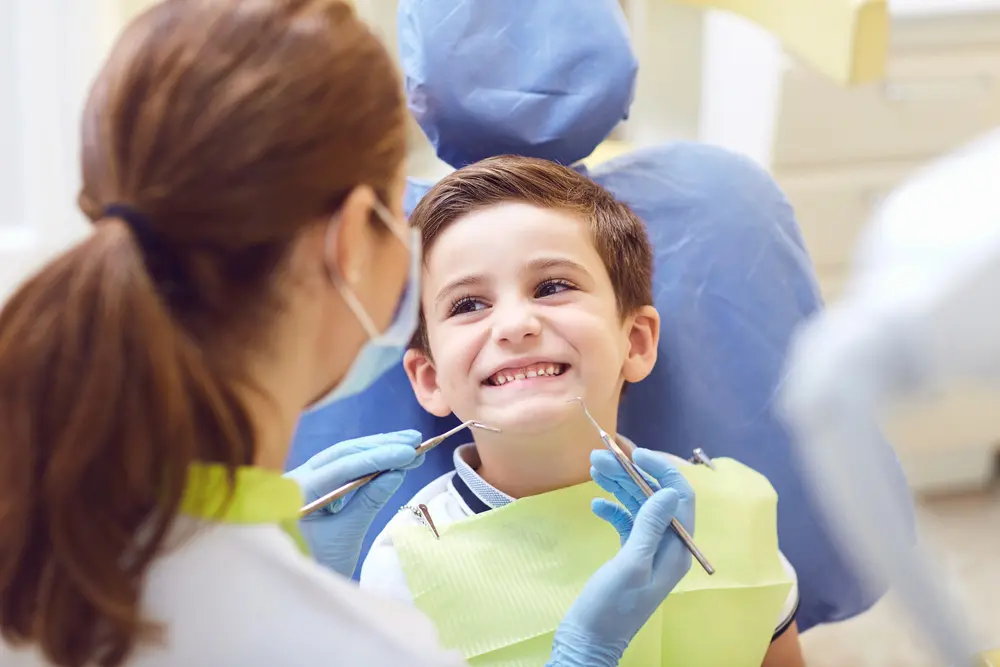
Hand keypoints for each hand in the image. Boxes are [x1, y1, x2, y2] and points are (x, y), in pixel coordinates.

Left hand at [284, 430, 423, 576]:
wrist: (298, 587)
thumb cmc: (318, 565)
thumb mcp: (346, 535)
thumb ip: (370, 500)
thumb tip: (397, 472)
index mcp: (297, 491)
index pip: (343, 466)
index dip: (379, 456)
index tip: (409, 451)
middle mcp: (297, 477)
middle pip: (343, 453)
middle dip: (381, 446)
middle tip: (415, 440)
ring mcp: (305, 479)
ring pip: (344, 456)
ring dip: (378, 449)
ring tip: (410, 444)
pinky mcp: (315, 484)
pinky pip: (343, 467)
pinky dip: (369, 462)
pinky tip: (391, 457)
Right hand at [547, 449, 694, 666]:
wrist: (589, 640)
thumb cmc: (611, 607)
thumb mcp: (631, 563)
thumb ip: (650, 526)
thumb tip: (670, 490)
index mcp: (677, 549)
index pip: (680, 498)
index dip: (661, 470)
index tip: (634, 453)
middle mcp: (667, 547)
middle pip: (655, 498)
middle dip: (630, 474)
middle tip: (598, 457)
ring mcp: (648, 551)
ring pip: (638, 506)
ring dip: (618, 486)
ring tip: (593, 468)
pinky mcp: (630, 556)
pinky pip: (625, 522)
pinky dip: (611, 509)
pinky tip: (595, 505)